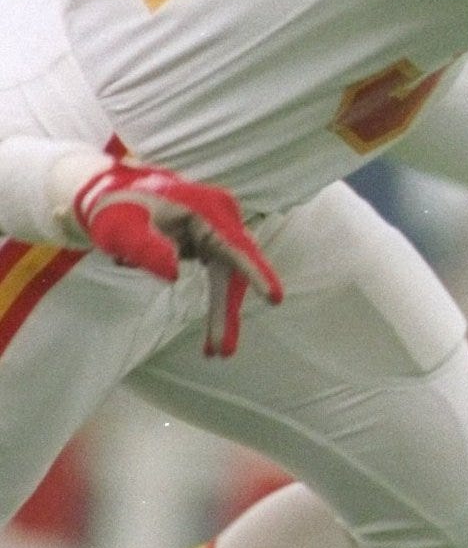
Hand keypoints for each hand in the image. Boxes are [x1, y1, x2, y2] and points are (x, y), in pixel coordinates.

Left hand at [71, 162, 282, 349]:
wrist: (114, 195)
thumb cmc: (118, 209)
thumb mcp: (122, 229)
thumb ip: (146, 247)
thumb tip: (173, 275)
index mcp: (207, 210)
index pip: (235, 246)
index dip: (255, 273)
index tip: (273, 299)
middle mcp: (222, 219)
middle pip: (235, 268)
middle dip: (228, 311)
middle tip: (221, 353)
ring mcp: (219, 231)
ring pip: (229, 276)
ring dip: (224, 313)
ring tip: (215, 351)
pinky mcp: (211, 243)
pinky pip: (221, 276)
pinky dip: (217, 304)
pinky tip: (211, 335)